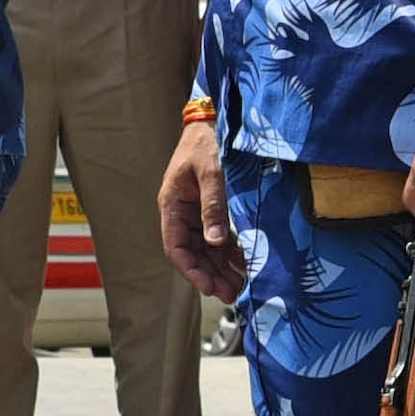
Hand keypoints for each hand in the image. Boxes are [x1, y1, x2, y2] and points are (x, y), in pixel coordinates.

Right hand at [159, 114, 243, 301]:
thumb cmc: (207, 143)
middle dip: (210, 276)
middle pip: (193, 254)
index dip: (191, 270)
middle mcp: (181, 213)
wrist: (213, 121)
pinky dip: (229, 252)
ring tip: (239, 287)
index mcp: (172, 205)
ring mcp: (196, 213)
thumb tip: (215, 242)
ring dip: (220, 269)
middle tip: (231, 294)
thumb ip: (213, 206)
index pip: (176, 247)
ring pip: (206, 250)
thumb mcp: (211, 172)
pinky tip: (242, 264)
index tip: (209, 287)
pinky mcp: (211, 210)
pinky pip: (218, 238)